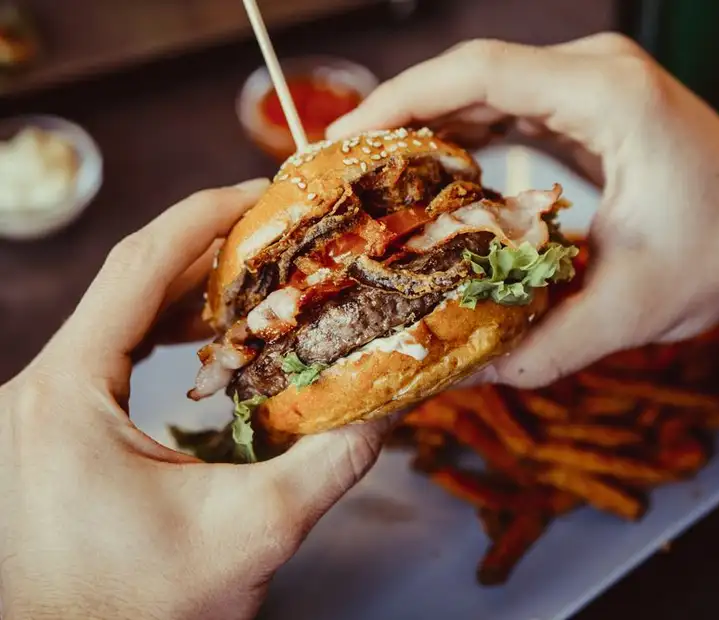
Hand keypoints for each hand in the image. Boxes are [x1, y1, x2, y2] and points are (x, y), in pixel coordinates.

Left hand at [0, 180, 391, 619]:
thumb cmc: (139, 611)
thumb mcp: (252, 534)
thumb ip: (331, 464)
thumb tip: (391, 405)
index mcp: (68, 394)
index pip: (137, 267)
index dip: (204, 217)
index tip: (261, 191)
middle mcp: (38, 389)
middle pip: (127, 283)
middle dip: (207, 251)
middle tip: (277, 234)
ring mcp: (37, 409)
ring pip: (115, 316)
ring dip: (185, 291)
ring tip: (253, 278)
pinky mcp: (49, 428)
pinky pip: (106, 352)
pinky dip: (160, 331)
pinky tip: (201, 336)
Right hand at [328, 35, 718, 386]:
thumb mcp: (625, 311)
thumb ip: (534, 346)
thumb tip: (451, 373)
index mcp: (609, 96)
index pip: (480, 73)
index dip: (402, 100)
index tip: (345, 141)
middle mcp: (597, 73)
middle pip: (472, 75)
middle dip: (400, 117)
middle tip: (342, 169)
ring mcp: (594, 84)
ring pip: (486, 89)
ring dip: (427, 126)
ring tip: (372, 175)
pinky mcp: (589, 107)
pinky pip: (509, 108)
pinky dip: (463, 136)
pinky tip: (429, 176)